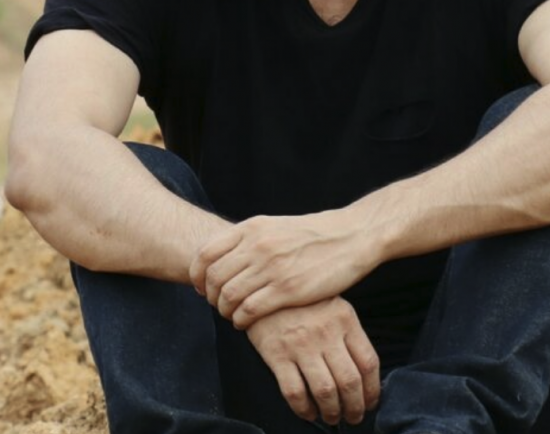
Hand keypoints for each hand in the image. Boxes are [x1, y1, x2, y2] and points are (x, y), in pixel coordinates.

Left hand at [190, 212, 373, 327]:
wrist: (352, 236)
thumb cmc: (315, 235)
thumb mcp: (276, 226)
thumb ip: (250, 239)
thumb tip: (222, 259)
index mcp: (252, 228)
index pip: (205, 254)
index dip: (197, 275)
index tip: (201, 287)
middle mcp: (258, 246)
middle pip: (213, 278)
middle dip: (210, 296)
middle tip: (219, 304)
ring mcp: (272, 268)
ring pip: (228, 297)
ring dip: (225, 310)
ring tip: (233, 314)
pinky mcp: (287, 290)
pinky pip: (248, 311)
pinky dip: (239, 320)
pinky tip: (245, 322)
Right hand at [246, 296, 380, 425]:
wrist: (266, 288)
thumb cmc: (306, 301)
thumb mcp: (336, 307)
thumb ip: (350, 335)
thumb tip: (364, 372)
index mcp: (346, 320)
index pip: (368, 362)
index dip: (373, 389)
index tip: (371, 401)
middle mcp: (327, 334)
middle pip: (350, 381)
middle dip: (355, 406)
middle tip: (354, 417)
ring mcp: (301, 345)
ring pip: (325, 390)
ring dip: (332, 411)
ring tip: (333, 417)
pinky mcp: (277, 355)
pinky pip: (294, 391)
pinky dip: (304, 409)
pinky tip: (308, 412)